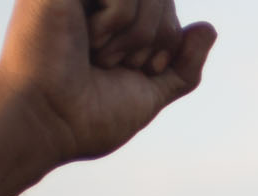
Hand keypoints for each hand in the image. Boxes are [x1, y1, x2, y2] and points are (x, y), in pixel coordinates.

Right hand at [0, 0, 215, 171]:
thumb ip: (182, 63)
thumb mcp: (151, 91)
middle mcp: (90, 0)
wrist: (47, 122)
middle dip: (158, 35)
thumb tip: (209, 27)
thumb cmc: (90, 114)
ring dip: (139, 32)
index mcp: (107, 19)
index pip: (165, 7)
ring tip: (102, 56)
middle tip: (125, 64)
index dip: (170, 38)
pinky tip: (88, 40)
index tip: (147, 69)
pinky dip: (119, 20)